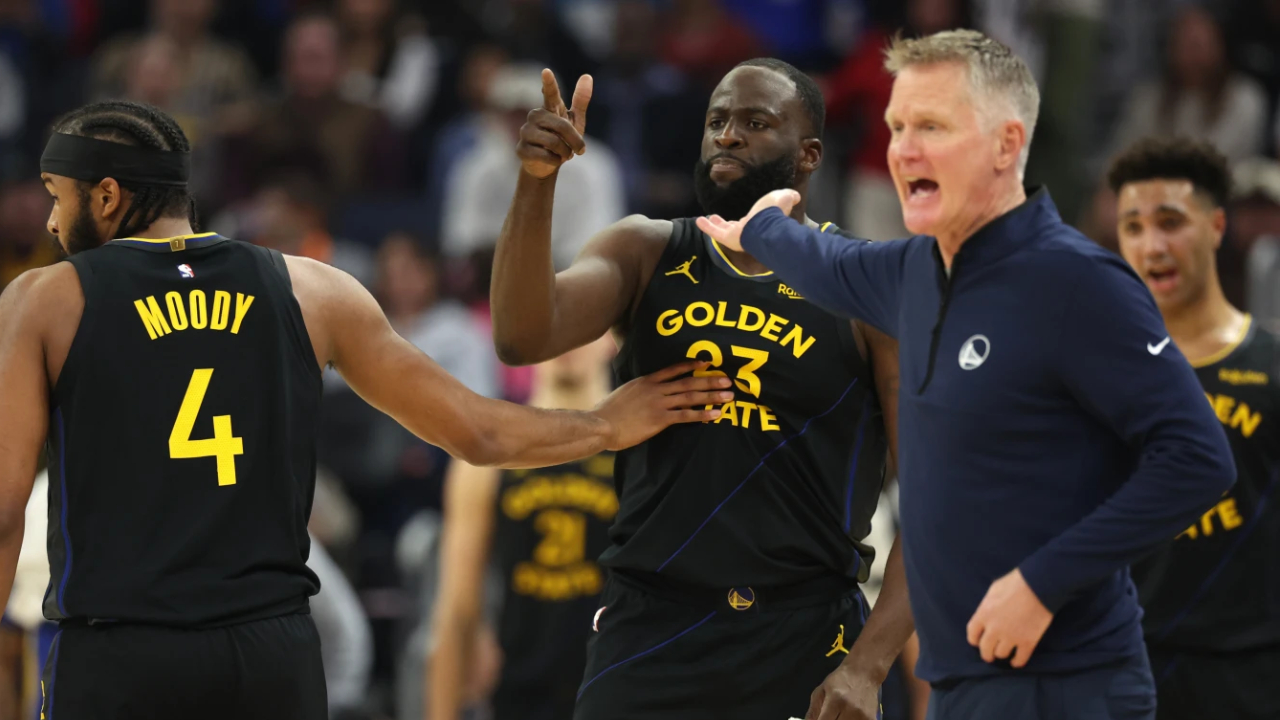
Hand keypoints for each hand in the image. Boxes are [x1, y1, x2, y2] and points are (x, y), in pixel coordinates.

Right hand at [518, 69, 592, 178]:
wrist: (548, 164)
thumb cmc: (563, 139)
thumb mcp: (575, 121)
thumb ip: (580, 100)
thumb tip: (587, 76)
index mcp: (549, 108)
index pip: (550, 94)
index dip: (549, 83)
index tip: (547, 72)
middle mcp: (535, 116)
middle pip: (562, 126)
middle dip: (575, 141)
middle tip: (579, 150)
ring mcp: (525, 132)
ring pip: (553, 143)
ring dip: (565, 153)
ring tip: (564, 155)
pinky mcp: (521, 149)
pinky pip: (545, 156)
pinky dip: (555, 161)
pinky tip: (552, 160)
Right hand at [593, 360, 731, 450]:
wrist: (601, 424)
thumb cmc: (607, 413)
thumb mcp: (623, 394)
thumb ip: (636, 392)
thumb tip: (641, 393)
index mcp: (645, 382)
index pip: (672, 370)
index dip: (691, 366)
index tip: (707, 362)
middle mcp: (654, 389)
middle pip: (687, 382)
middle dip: (709, 381)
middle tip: (728, 380)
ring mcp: (658, 404)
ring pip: (690, 397)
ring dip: (711, 396)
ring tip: (729, 396)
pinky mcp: (659, 419)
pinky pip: (686, 415)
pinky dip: (702, 414)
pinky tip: (716, 414)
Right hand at [695, 188, 801, 250]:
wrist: (766, 227)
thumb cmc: (774, 212)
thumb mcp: (784, 198)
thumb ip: (789, 197)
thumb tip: (795, 196)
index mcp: (759, 223)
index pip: (750, 222)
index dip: (746, 219)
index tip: (742, 217)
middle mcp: (747, 230)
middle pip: (734, 228)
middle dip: (726, 224)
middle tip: (718, 219)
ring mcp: (736, 236)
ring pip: (723, 230)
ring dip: (715, 225)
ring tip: (707, 219)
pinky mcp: (727, 238)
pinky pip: (715, 232)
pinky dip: (707, 227)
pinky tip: (698, 221)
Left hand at [806, 663, 880, 719]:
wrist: (864, 673)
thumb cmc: (839, 681)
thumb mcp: (821, 691)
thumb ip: (813, 711)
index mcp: (835, 701)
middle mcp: (850, 710)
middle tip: (829, 716)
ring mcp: (863, 716)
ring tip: (837, 715)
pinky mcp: (872, 719)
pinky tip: (846, 716)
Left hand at [966, 568, 1052, 667]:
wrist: (1039, 586)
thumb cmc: (1016, 582)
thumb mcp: (994, 590)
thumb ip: (988, 604)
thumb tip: (987, 612)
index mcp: (984, 614)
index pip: (972, 634)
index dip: (974, 640)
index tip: (977, 642)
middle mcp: (994, 629)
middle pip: (985, 649)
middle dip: (986, 653)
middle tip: (989, 654)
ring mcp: (1011, 637)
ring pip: (1001, 655)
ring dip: (1002, 654)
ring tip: (1004, 652)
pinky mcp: (1028, 642)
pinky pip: (1020, 659)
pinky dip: (1017, 662)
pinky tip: (1015, 661)